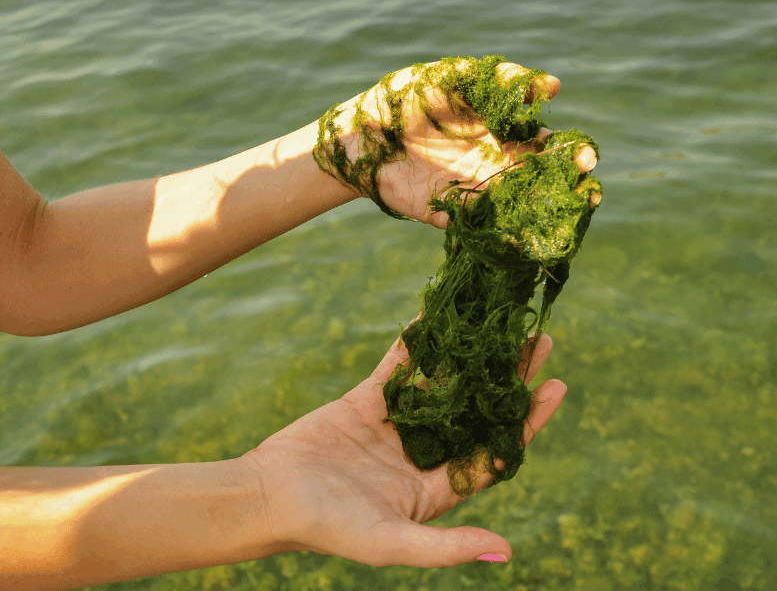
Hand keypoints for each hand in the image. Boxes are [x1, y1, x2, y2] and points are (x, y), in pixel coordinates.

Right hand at [239, 332, 565, 566]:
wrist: (267, 497)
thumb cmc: (328, 528)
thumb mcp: (391, 542)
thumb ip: (446, 546)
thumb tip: (508, 550)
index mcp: (436, 489)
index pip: (495, 451)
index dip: (528, 421)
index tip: (556, 386)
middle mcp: (422, 454)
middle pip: (478, 410)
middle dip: (510, 378)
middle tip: (541, 340)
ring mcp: (395, 426)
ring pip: (443, 384)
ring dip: (472, 356)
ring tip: (502, 324)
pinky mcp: (366, 402)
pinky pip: (398, 368)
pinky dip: (416, 344)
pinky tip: (436, 318)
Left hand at [312, 57, 596, 227]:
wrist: (360, 135)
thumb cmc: (408, 98)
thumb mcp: (456, 79)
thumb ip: (502, 82)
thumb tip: (555, 85)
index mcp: (499, 133)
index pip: (545, 145)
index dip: (569, 151)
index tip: (586, 156)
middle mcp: (491, 165)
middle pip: (537, 180)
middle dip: (564, 186)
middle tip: (586, 189)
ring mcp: (471, 192)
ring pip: (515, 208)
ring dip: (539, 216)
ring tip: (561, 220)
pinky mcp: (447, 214)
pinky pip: (478, 228)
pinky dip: (499, 237)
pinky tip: (517, 241)